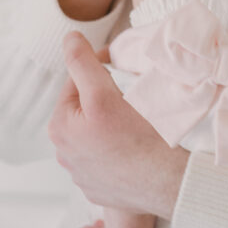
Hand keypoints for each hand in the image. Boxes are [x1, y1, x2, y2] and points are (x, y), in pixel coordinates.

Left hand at [48, 32, 188, 219]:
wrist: (169, 182)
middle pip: (86, 110)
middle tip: (133, 94)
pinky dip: (120, 148)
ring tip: (137, 120)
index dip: (99, 70)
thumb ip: (82, 63)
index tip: (121, 68)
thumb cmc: (138, 137)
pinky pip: (109, 158)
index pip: (76, 83)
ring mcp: (83, 176)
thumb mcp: (104, 93)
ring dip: (112, 123)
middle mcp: (65, 155)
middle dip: (105, 98)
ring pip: (98, 133)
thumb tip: (68, 38)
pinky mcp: (102, 190)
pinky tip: (138, 145)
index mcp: (59, 128)